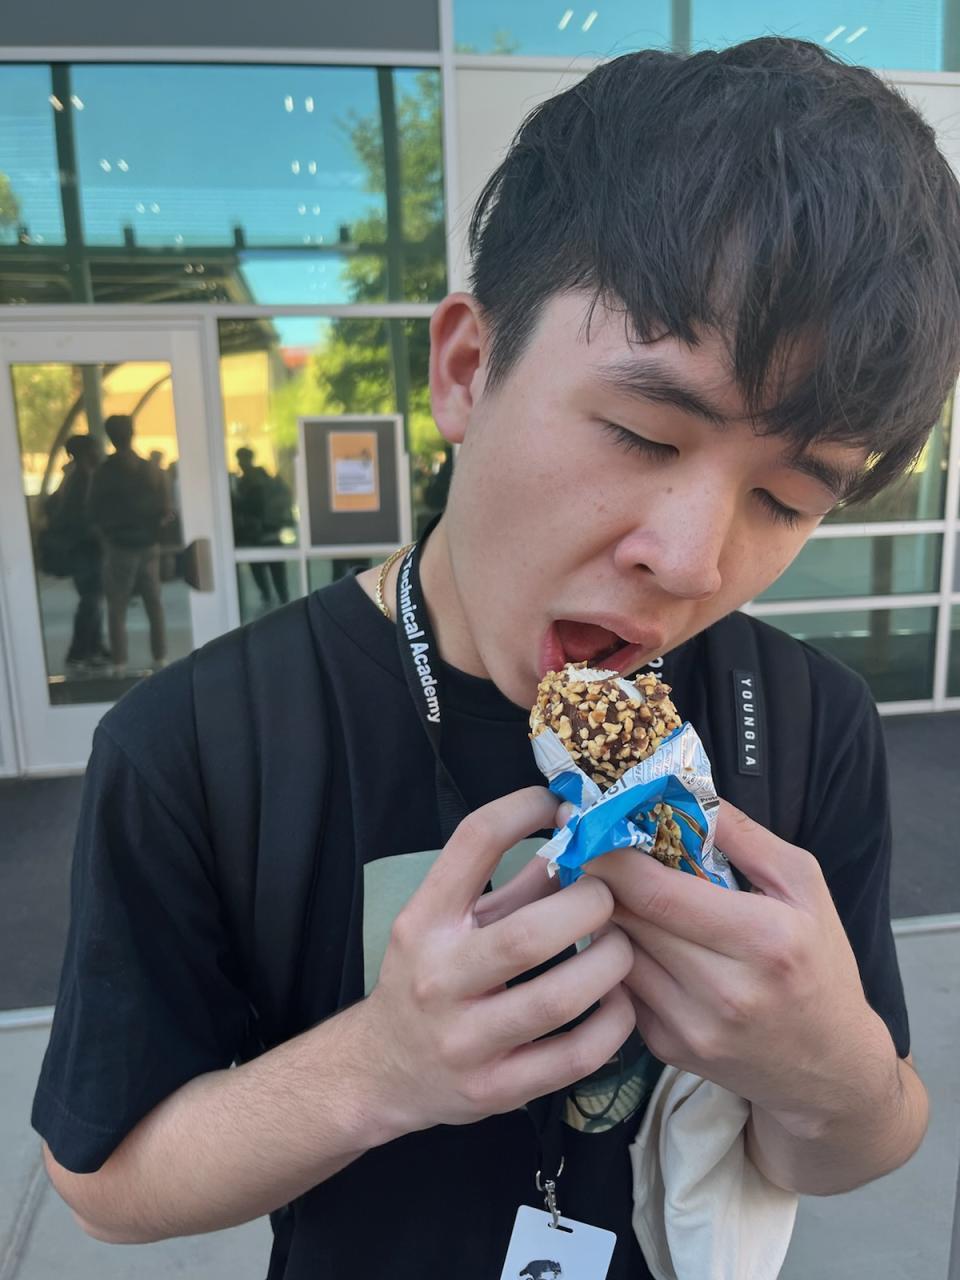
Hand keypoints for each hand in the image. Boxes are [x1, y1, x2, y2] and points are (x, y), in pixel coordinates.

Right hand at [362, 787, 635, 1134]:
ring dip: (609, 965)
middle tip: (610, 898)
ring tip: (622, 948)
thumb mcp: (449, 923)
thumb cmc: (427, 978)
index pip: (473, 843)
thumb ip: (512, 885)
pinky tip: (620, 1002)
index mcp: (424, 921)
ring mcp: (464, 1041)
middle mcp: (438, 978)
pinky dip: (612, 1025)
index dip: (524, 811)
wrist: (381, 1071)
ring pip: (557, 1000)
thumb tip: (578, 836)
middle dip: (587, 907)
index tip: (561, 805)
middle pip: (528, 936)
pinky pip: (573, 1057)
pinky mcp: (495, 1090)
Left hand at [585, 800, 892, 1132]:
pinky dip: (618, 955)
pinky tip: (632, 935)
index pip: (658, 893)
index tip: (586, 822)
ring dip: (603, 916)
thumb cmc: (821, 965)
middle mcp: (725, 991)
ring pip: (614, 953)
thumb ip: (744, 836)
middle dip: (598, 878)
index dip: (611, 855)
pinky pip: (621, 986)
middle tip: (584, 844)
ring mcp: (691, 1026)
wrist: (831, 1068)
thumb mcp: (804, 886)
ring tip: (606, 887)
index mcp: (765, 941)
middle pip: (628, 920)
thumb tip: (685, 791)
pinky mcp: (667, 1048)